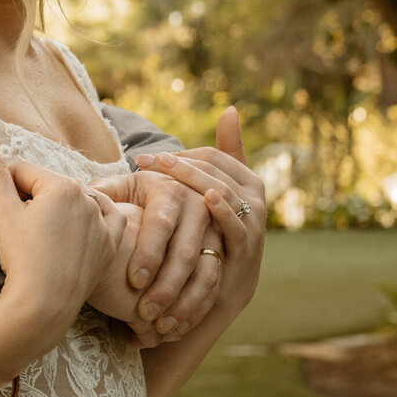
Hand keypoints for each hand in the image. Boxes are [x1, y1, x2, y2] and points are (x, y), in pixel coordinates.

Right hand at [0, 139, 121, 348]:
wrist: (43, 307)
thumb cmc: (21, 259)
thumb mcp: (3, 212)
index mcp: (62, 185)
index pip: (19, 172)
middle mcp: (88, 198)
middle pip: (45, 186)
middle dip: (20, 196)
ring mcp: (102, 222)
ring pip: (72, 201)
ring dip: (52, 206)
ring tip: (31, 223)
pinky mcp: (109, 245)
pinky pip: (104, 220)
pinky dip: (91, 218)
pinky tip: (78, 223)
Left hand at [86, 169, 217, 340]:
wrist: (174, 193)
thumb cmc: (137, 196)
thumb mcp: (123, 187)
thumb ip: (106, 193)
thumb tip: (88, 198)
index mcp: (169, 190)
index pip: (160, 224)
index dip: (148, 253)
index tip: (133, 281)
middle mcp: (198, 209)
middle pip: (185, 253)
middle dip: (166, 287)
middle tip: (146, 313)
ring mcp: (214, 233)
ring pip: (206, 272)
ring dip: (186, 303)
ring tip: (163, 327)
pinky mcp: (222, 253)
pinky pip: (215, 284)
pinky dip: (199, 307)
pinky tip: (180, 326)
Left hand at [135, 107, 265, 313]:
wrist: (223, 288)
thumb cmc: (213, 235)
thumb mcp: (213, 197)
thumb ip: (217, 160)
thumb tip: (229, 108)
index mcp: (245, 180)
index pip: (211, 156)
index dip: (179, 153)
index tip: (145, 157)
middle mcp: (253, 197)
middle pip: (214, 169)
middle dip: (177, 163)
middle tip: (143, 160)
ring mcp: (253, 221)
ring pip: (224, 189)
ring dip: (191, 178)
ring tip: (164, 167)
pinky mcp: (247, 246)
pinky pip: (235, 224)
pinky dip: (222, 209)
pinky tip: (203, 198)